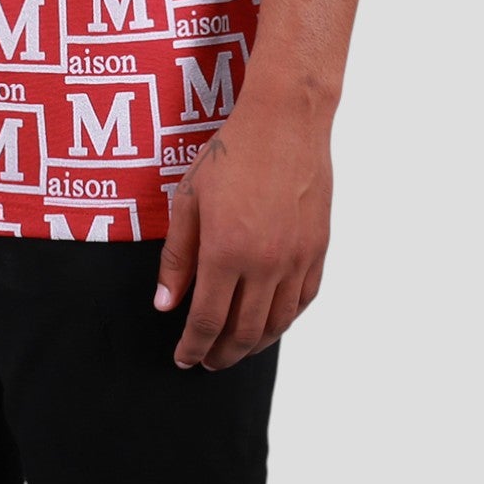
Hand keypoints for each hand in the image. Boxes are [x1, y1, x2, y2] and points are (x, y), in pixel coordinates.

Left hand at [153, 83, 331, 367]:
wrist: (285, 122)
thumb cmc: (232, 154)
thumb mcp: (189, 199)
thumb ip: (177, 257)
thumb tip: (165, 305)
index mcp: (225, 251)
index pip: (207, 320)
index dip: (193, 346)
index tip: (183, 358)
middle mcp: (264, 263)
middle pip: (243, 332)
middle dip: (221, 354)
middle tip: (206, 361)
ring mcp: (295, 259)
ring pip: (276, 324)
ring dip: (253, 345)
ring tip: (235, 349)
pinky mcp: (317, 250)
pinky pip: (303, 301)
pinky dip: (284, 321)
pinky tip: (270, 323)